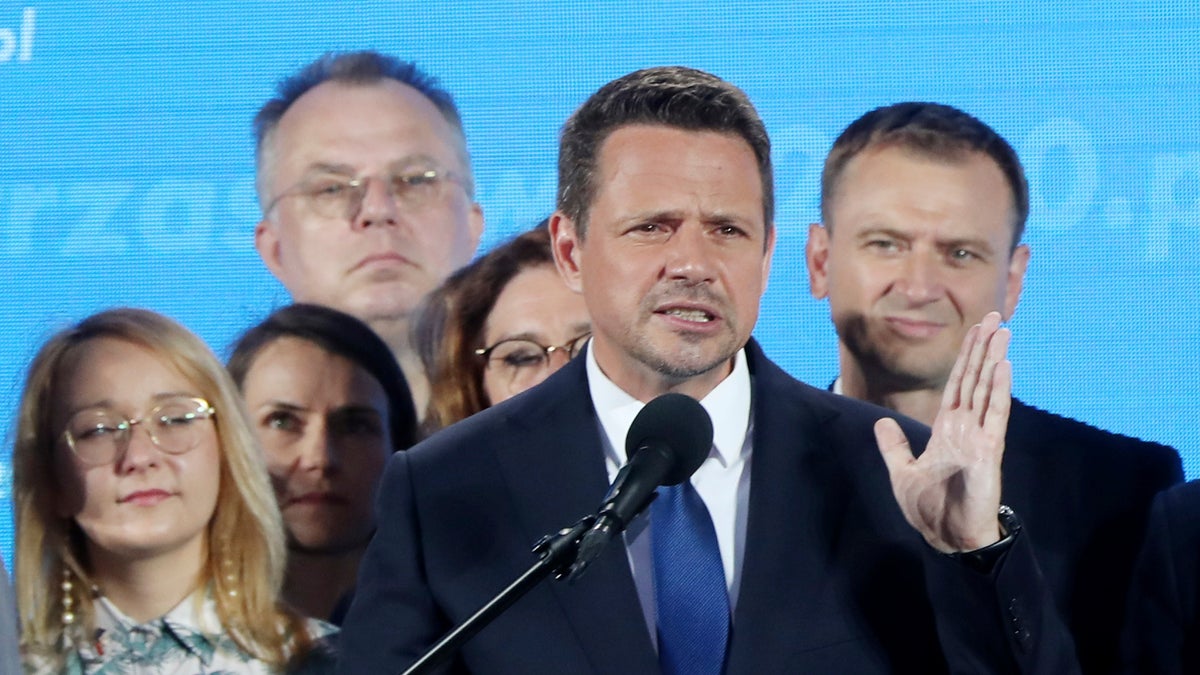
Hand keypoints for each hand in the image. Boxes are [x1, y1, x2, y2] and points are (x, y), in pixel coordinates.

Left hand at [875, 311, 1011, 552]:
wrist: (947, 539)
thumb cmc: (930, 510)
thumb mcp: (902, 473)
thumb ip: (894, 447)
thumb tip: (882, 424)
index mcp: (947, 431)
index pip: (957, 385)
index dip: (965, 358)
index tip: (974, 331)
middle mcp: (966, 428)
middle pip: (974, 379)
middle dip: (983, 348)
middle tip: (995, 316)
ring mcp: (979, 437)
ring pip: (986, 389)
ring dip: (994, 359)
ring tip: (1003, 331)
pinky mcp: (987, 451)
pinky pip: (993, 415)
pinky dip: (998, 390)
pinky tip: (1003, 366)